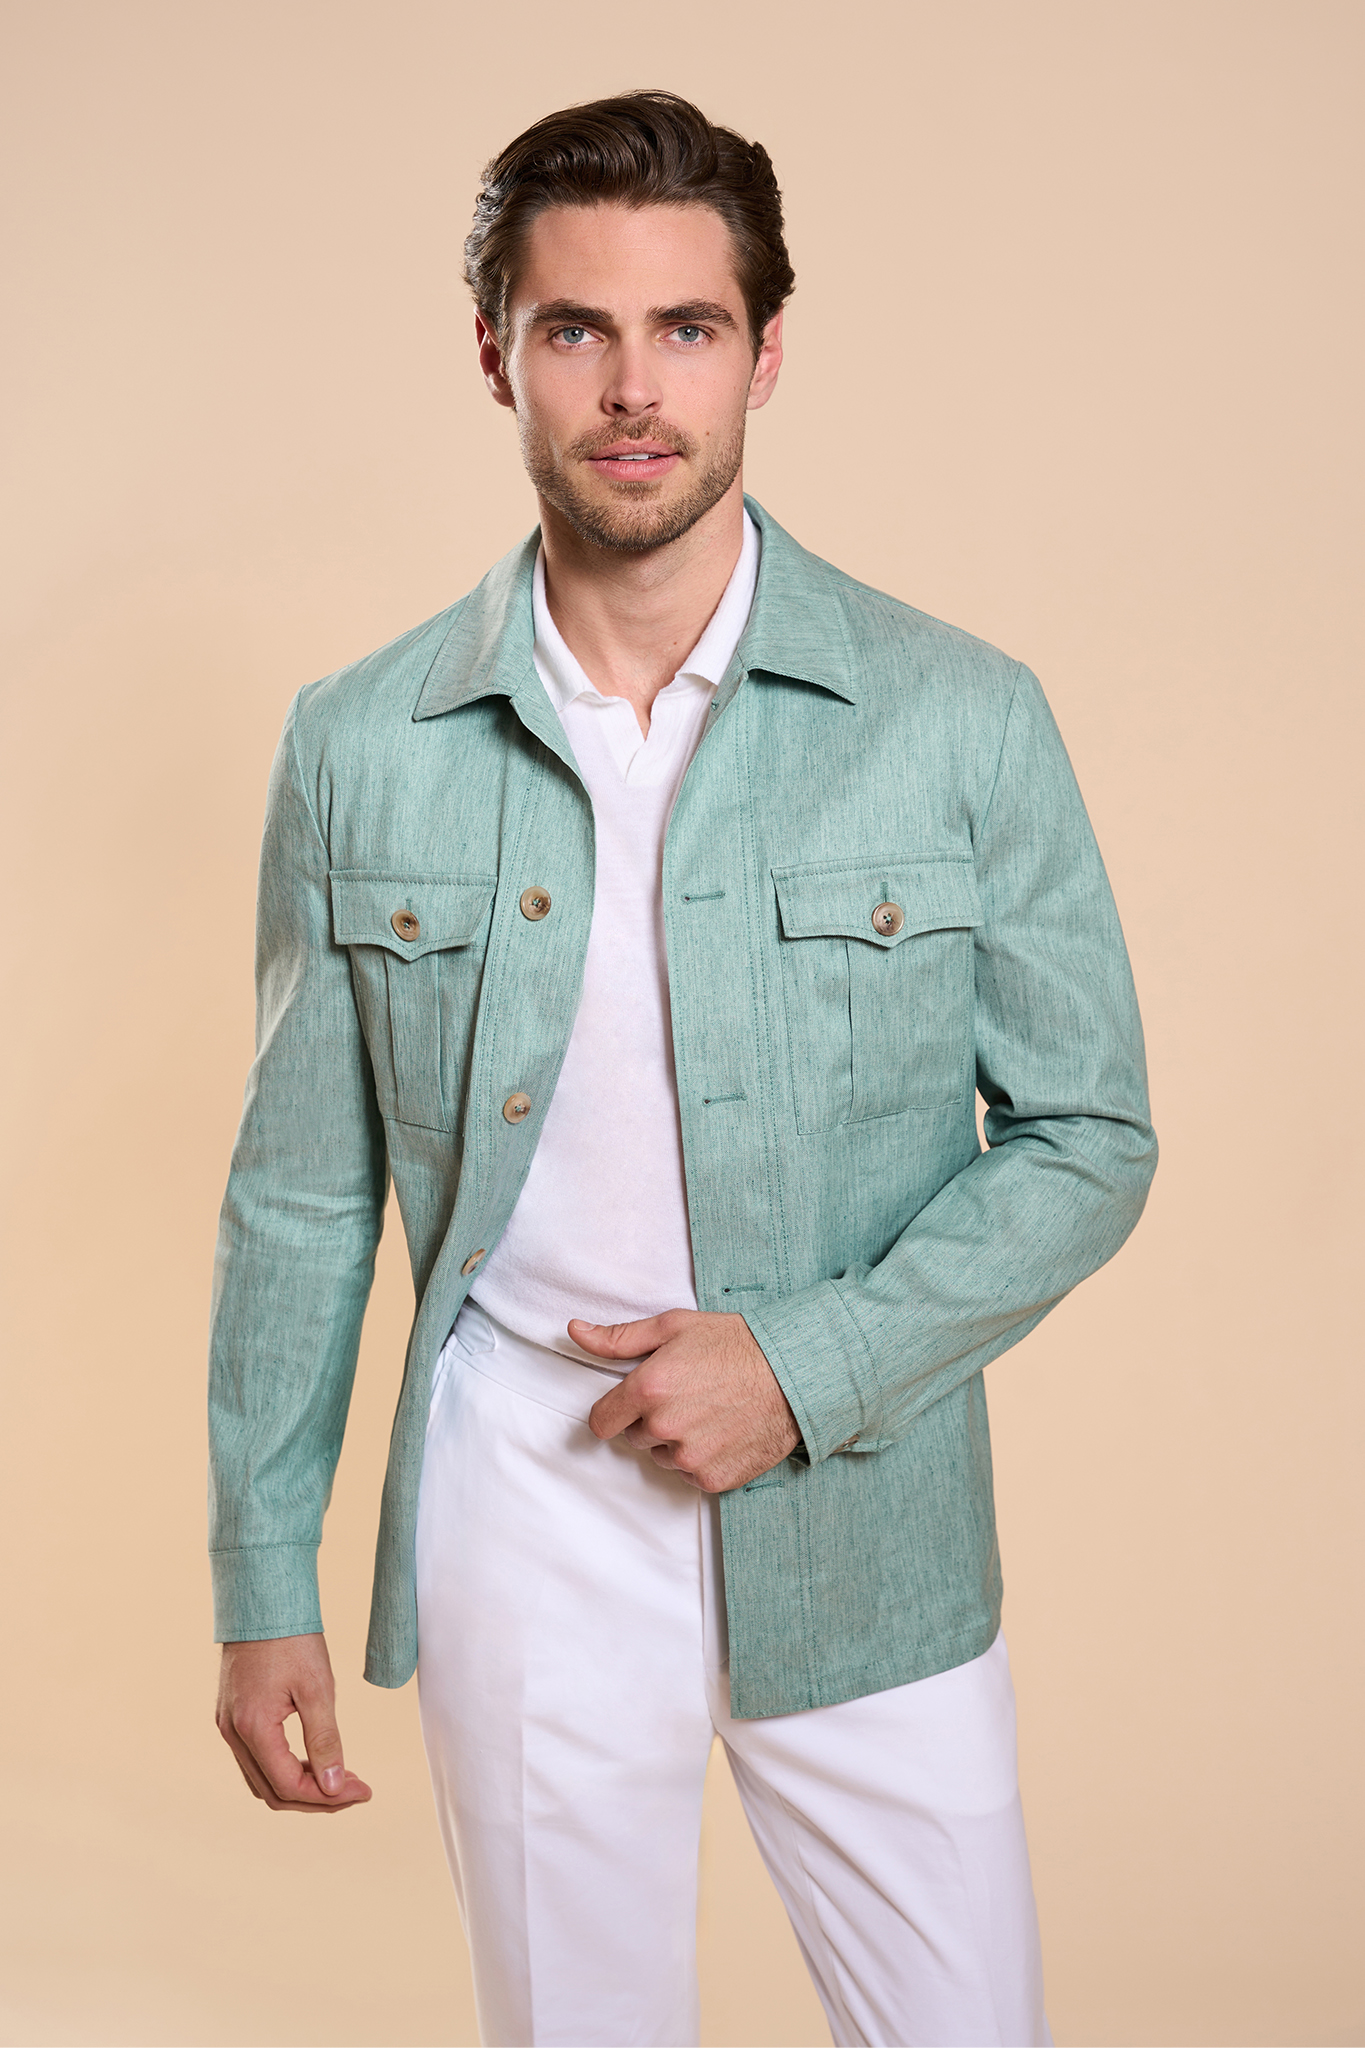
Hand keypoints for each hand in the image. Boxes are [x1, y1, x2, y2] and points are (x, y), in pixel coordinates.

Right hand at [216, 1633, 371, 1813]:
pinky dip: (284, 1767)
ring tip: (339, 1777)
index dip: (328, 1798)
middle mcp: (232, 1733)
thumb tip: (333, 1787)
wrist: (262, 1599)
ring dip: (300, 1786)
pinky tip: (313, 1759)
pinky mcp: (230, 1716)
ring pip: (262, 1779)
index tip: (364, 1791)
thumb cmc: (292, 1638)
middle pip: (273, 1792)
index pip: (289, 1786)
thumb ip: (324, 1740)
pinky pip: (255, 1759)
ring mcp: (227, 1725)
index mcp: (252, 1728)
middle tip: (356, 1789)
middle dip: (317, 1798)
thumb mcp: (317, 1688)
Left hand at [571, 1309, 799, 1492]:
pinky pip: (689, 1474)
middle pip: (634, 1437)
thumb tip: (574, 1332)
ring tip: (710, 1411)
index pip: (601, 1421)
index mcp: (647, 1389)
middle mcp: (663, 1428)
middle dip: (651, 1420)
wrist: (794, 1373)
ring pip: (662, 1457)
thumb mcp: (674, 1327)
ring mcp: (689, 1458)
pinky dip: (701, 1458)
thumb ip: (619, 1338)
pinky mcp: (712, 1479)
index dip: (615, 1410)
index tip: (632, 1402)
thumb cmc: (735, 1344)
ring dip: (676, 1441)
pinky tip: (723, 1431)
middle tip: (687, 1394)